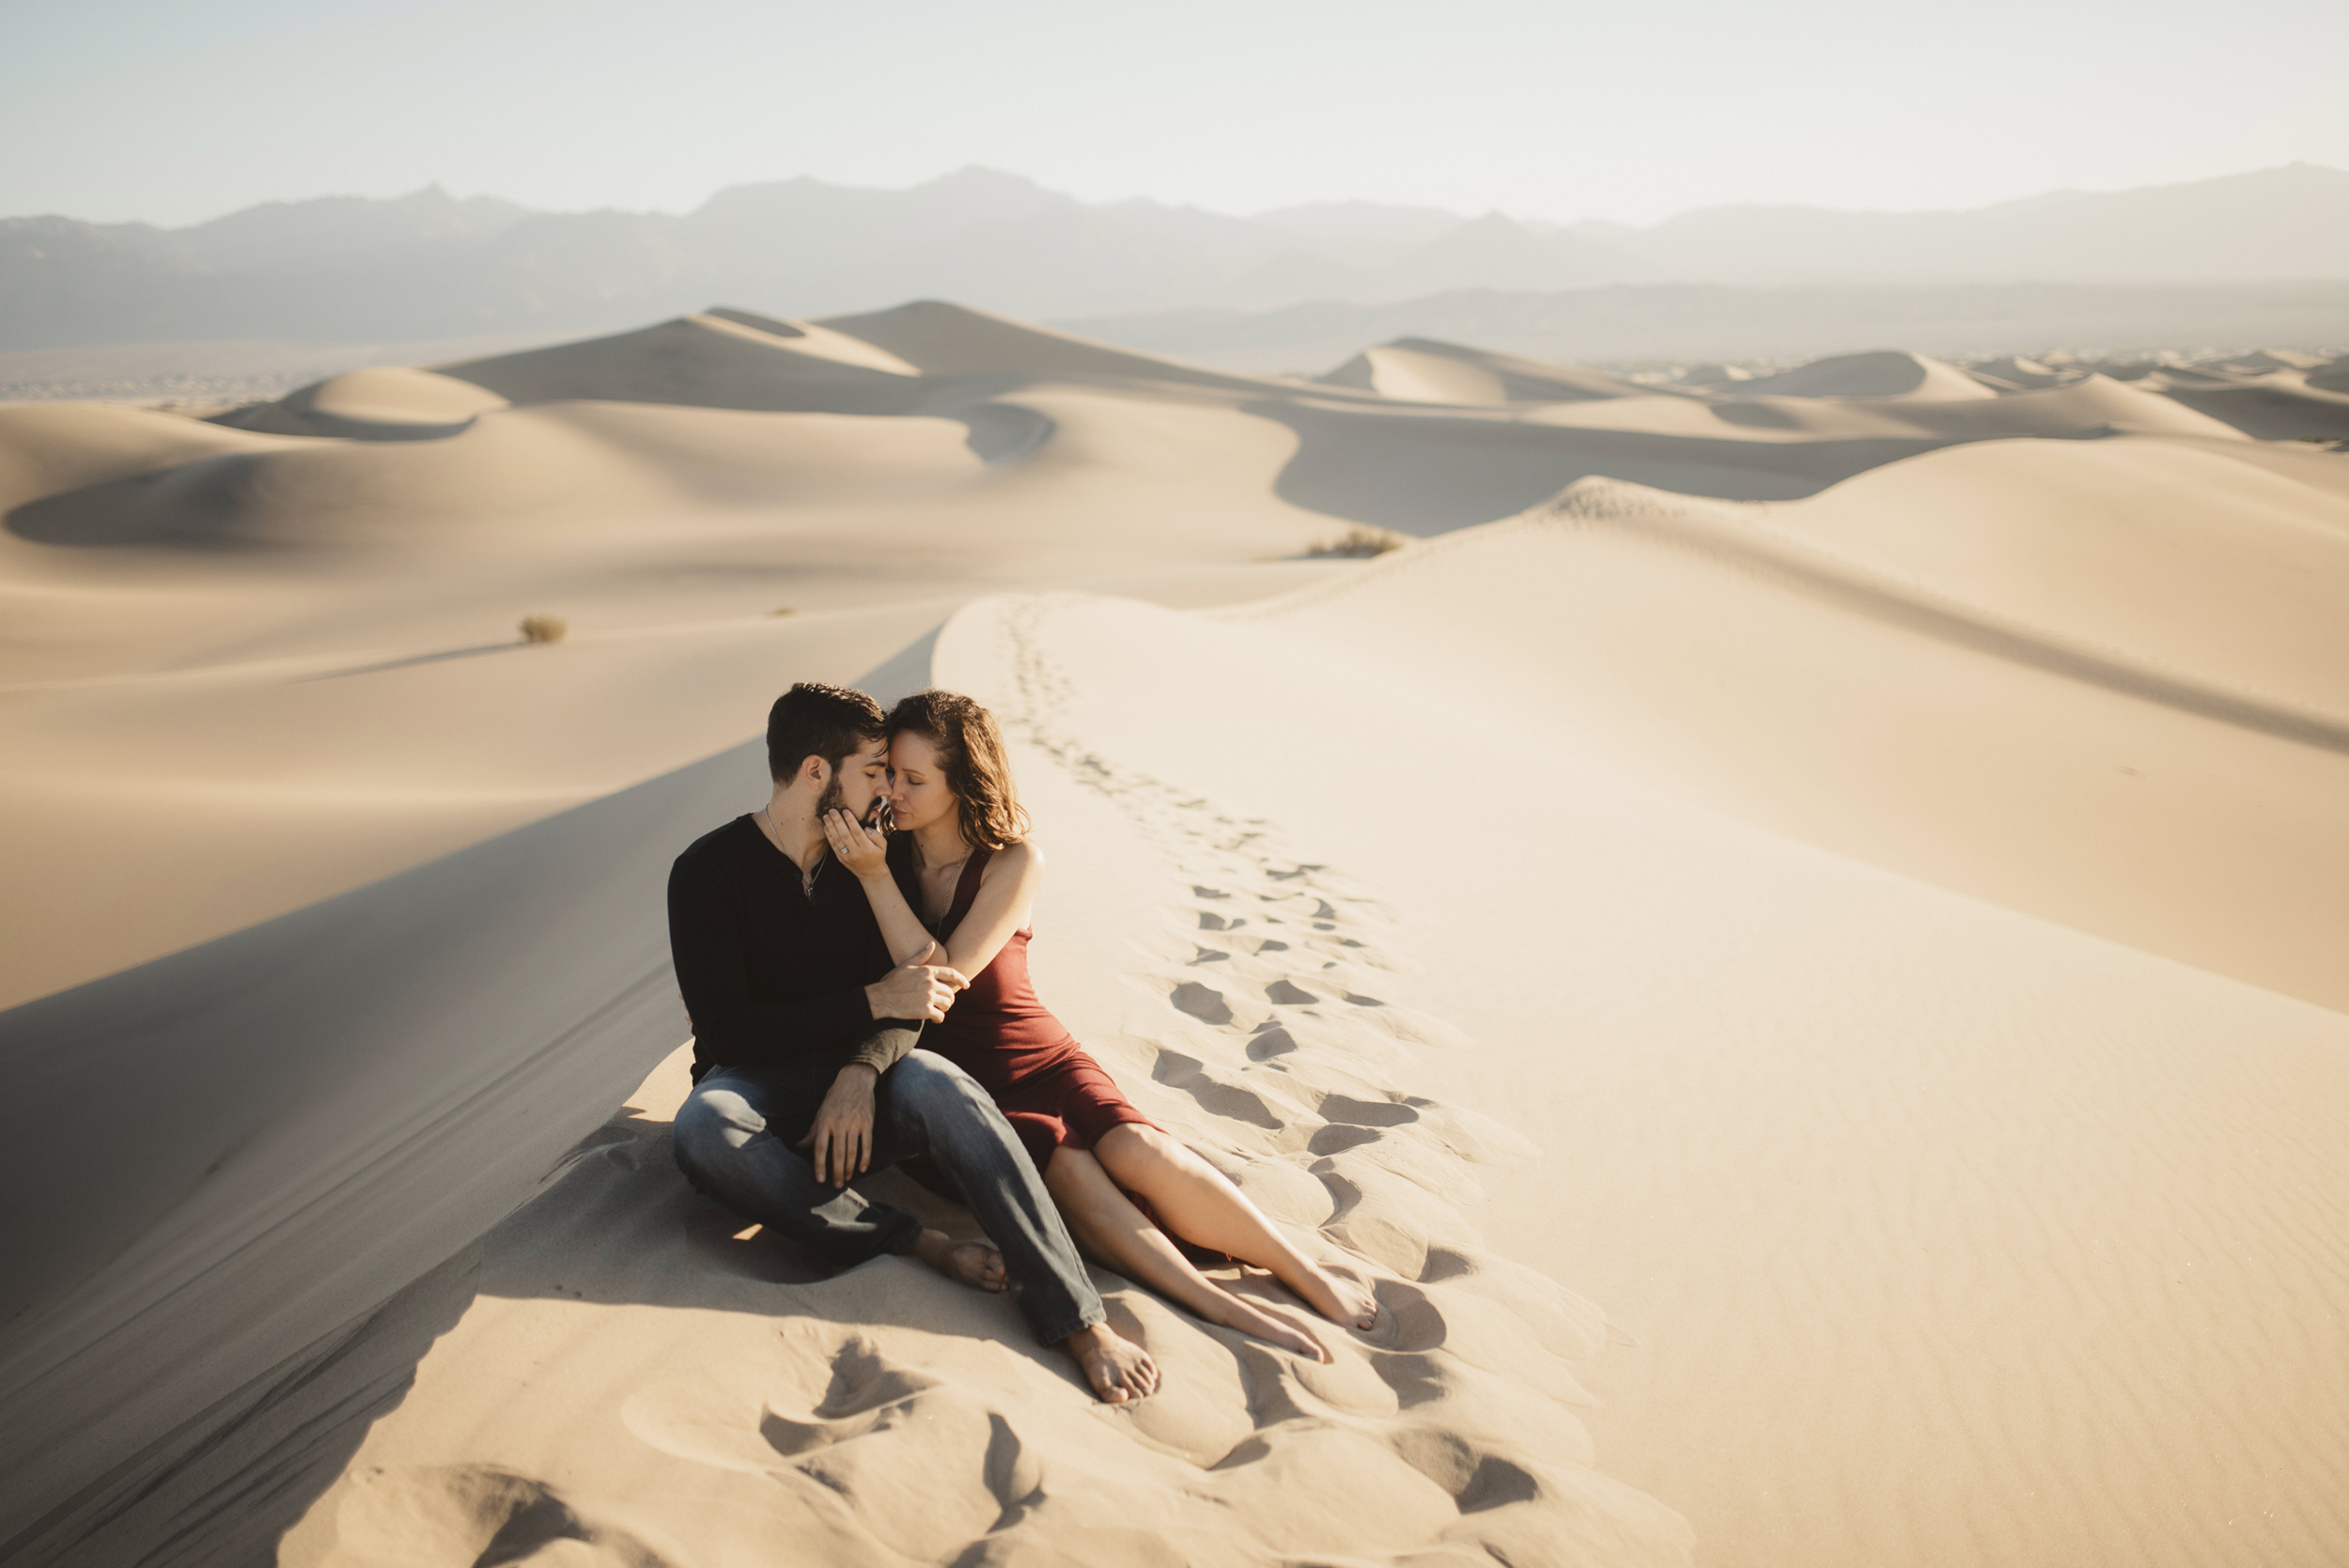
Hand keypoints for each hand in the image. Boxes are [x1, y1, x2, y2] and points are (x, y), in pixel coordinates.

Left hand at [795, 1063, 878, 1186]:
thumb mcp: (820, 1113)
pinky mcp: (867, 1122)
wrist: (855, 1079)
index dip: (819, 1165)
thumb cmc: (834, 1098)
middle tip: (836, 1185)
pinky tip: (862, 1168)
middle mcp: (839, 1123)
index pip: (820, 1148)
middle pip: (837, 1153)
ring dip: (849, 1168)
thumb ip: (812, 1132)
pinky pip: (867, 1144)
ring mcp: (854, 1123)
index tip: (820, 1180)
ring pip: (852, 1151)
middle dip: (837, 1172)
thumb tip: (798, 1146)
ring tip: (847, 1179)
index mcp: (825, 1122)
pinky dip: (865, 1158)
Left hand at [822, 808, 888, 878]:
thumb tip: (865, 828)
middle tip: (832, 810)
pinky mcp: (840, 858)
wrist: (871, 873)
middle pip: (845, 835)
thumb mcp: (884, 845)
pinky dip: (829, 836)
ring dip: (831, 827)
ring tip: (826, 816)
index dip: (851, 821)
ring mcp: (847, 856)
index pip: (857, 832)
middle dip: (838, 822)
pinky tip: (826, 826)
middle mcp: (856, 852)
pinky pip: (833, 846)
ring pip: (837, 840)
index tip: (845, 810)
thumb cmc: (878, 855)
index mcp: (867, 848)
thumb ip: (876, 835)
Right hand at [864, 941, 967, 1021]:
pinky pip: (940, 1016)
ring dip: (944, 1009)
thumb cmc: (892, 981)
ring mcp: (929, 997)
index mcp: (928, 971)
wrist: (881, 998)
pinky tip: (934, 1019)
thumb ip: (921, 956)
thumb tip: (931, 944)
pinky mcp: (925, 1011)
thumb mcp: (906, 965)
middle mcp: (931, 983)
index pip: (951, 974)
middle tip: (943, 1003)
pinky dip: (939, 1019)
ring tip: (938, 1010)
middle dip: (949, 999)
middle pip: (950, 992)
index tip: (967, 985)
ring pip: (947, 1004)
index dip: (962, 980)